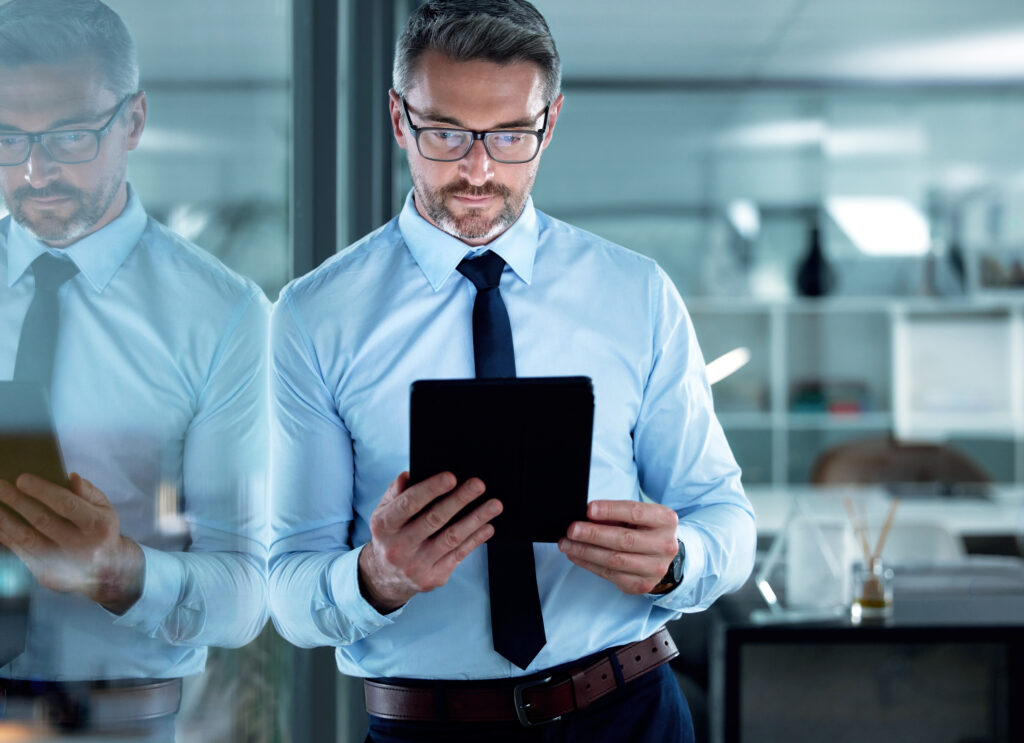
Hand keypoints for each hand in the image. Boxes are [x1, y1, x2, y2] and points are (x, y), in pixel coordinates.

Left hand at [0, 473, 143, 613]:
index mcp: (99, 526)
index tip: (22, 478)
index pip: (67, 505)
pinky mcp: (47, 575)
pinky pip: (20, 553)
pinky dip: (7, 537)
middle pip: (43, 521)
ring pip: (27, 539)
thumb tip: (71, 477)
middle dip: (18, 501)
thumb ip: (89, 492)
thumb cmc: (101, 531)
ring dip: (6, 520)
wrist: (106, 572)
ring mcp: (63, 564)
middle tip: (0, 486)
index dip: (43, 491)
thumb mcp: (105, 509)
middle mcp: (82, 546)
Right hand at [358, 471, 501, 612]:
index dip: (430, 489)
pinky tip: (488, 526)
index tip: (451, 477)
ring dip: (476, 519)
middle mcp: (398, 547)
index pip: (408, 503)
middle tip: (479, 484)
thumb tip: (409, 475)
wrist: (384, 578)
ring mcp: (416, 565)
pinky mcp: (433, 578)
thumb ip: (396, 493)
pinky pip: (459, 555)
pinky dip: (475, 539)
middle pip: (434, 519)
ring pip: (451, 538)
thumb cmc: (390, 535)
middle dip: (459, 500)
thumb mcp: (383, 513)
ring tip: (494, 505)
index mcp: (384, 526)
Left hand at [558, 499, 678, 594]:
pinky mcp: (641, 584)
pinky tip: (576, 555)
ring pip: (614, 560)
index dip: (610, 510)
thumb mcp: (637, 516)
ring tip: (567, 544)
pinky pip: (610, 575)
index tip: (588, 509)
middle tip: (572, 530)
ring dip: (586, 551)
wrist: (663, 555)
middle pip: (624, 540)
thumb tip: (586, 516)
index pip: (635, 513)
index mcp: (665, 520)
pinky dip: (589, 564)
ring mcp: (655, 568)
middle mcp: (665, 545)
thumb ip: (616, 514)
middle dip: (593, 534)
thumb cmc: (644, 529)